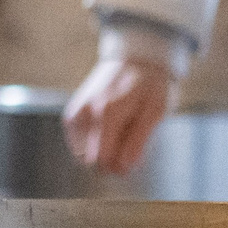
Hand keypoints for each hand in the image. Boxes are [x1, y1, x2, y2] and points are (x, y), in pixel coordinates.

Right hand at [62, 55, 175, 174]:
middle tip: (129, 144)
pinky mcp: (72, 113)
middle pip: (89, 159)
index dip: (117, 168)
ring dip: (101, 149)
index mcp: (108, 114)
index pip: (101, 159)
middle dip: (109, 159)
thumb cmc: (150, 85)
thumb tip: (123, 167)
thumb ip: (138, 140)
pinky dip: (91, 142)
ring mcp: (76, 113)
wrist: (135, 59)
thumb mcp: (155, 112)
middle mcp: (86, 114)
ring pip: (81, 153)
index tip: (131, 163)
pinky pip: (77, 142)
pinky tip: (108, 130)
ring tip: (120, 131)